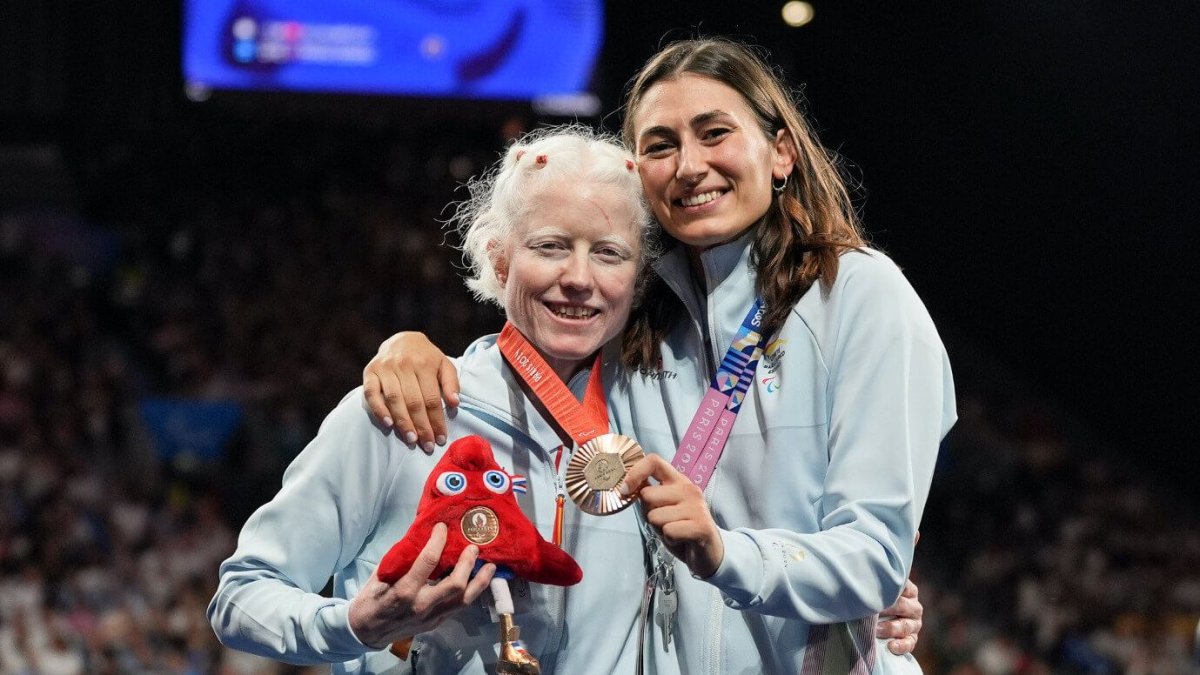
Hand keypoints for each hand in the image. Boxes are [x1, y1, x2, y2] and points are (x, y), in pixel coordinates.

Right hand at [348, 523, 495, 647]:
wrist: (366, 631)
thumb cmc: (371, 598)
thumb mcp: (381, 574)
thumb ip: (402, 558)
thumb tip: (421, 535)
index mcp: (405, 590)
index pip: (428, 561)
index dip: (438, 541)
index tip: (442, 528)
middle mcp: (422, 605)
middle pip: (455, 584)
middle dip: (467, 563)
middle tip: (474, 547)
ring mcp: (431, 617)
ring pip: (463, 600)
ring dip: (479, 582)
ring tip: (490, 566)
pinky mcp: (436, 623)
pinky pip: (458, 607)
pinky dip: (471, 593)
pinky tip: (478, 581)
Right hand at [362, 332, 459, 452]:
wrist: (401, 340)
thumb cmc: (426, 358)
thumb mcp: (444, 365)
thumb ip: (451, 383)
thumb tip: (455, 403)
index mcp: (424, 364)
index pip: (432, 398)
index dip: (437, 420)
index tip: (440, 438)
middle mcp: (404, 365)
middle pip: (414, 402)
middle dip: (421, 426)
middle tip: (426, 445)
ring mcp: (385, 368)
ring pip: (394, 399)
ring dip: (403, 422)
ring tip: (411, 440)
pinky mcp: (370, 372)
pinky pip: (371, 393)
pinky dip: (379, 409)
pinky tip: (388, 424)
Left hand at [619, 454, 724, 578]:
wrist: (709, 553)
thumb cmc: (681, 530)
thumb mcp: (663, 509)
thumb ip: (649, 497)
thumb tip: (626, 488)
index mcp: (678, 481)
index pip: (654, 462)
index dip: (634, 473)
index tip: (624, 490)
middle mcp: (688, 489)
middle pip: (647, 495)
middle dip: (649, 514)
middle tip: (665, 523)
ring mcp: (696, 507)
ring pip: (655, 517)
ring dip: (660, 530)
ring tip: (675, 532)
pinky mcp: (701, 526)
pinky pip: (668, 531)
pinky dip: (670, 540)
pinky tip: (681, 540)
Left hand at [876, 579, 922, 654]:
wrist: (879, 619)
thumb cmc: (877, 599)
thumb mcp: (879, 590)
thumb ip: (878, 586)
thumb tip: (866, 582)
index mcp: (909, 591)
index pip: (902, 588)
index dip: (889, 591)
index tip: (875, 592)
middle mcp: (914, 607)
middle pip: (903, 607)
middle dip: (887, 609)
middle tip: (872, 611)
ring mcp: (914, 624)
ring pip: (906, 626)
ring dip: (890, 628)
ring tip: (876, 630)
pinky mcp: (912, 638)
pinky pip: (909, 643)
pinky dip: (901, 645)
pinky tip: (890, 646)